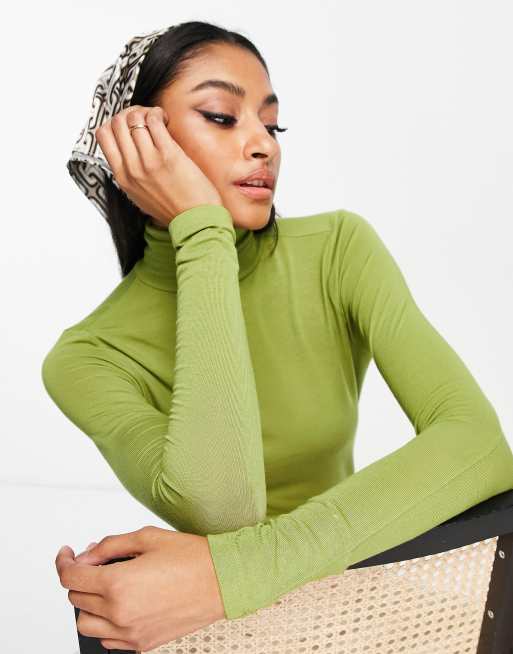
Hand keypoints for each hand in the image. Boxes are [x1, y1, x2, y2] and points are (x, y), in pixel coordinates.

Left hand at [55, 526, 225, 651]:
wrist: (223, 581)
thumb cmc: (192, 558)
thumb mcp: (147, 537)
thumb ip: (109, 546)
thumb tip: (86, 555)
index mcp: (118, 584)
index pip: (71, 577)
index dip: (63, 561)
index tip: (67, 554)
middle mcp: (121, 613)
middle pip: (76, 599)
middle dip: (81, 577)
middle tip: (96, 562)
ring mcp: (131, 633)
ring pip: (86, 623)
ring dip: (89, 604)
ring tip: (106, 586)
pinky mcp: (143, 644)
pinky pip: (107, 640)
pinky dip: (105, 623)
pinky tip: (120, 605)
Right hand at [95, 105, 222, 227]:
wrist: (195, 222)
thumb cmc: (174, 209)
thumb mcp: (141, 196)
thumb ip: (131, 175)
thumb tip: (128, 150)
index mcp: (122, 178)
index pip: (103, 136)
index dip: (115, 124)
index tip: (130, 126)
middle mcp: (132, 168)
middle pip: (117, 123)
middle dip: (130, 113)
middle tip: (146, 118)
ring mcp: (148, 161)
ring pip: (133, 118)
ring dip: (146, 112)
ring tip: (159, 119)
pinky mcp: (168, 155)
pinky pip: (153, 121)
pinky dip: (158, 114)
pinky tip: (166, 121)